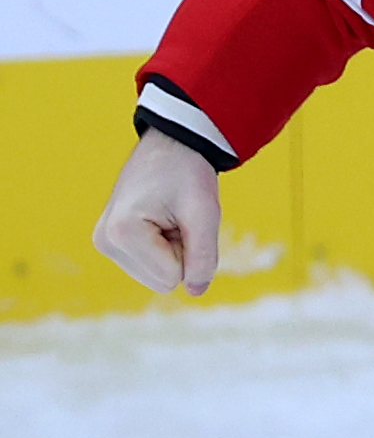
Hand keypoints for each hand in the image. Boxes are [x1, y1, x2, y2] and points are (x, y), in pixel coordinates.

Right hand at [93, 128, 221, 294]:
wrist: (170, 146)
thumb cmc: (188, 174)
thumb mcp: (205, 214)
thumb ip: (203, 257)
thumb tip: (195, 291)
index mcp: (122, 233)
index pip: (172, 277)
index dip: (190, 251)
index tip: (183, 217)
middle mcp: (105, 241)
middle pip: (162, 281)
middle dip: (180, 253)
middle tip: (177, 218)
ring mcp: (104, 243)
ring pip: (157, 277)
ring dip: (172, 251)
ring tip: (168, 217)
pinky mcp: (109, 243)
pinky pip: (149, 267)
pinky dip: (163, 249)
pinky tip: (158, 221)